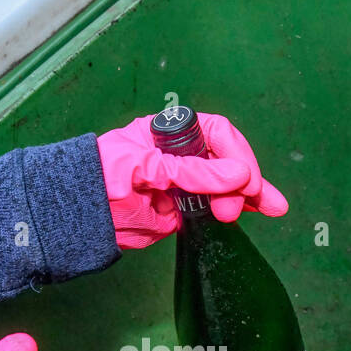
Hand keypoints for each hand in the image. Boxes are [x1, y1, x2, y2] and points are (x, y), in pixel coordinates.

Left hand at [97, 112, 288, 249]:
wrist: (79, 216)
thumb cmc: (101, 176)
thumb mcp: (147, 167)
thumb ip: (191, 172)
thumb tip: (238, 175)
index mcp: (171, 134)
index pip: (217, 134)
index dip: (236, 155)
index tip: (245, 180)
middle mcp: (182, 156)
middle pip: (228, 160)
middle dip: (246, 179)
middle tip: (247, 202)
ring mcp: (184, 184)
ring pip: (228, 185)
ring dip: (250, 196)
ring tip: (271, 209)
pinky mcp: (182, 211)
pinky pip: (215, 207)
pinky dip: (237, 209)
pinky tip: (258, 211)